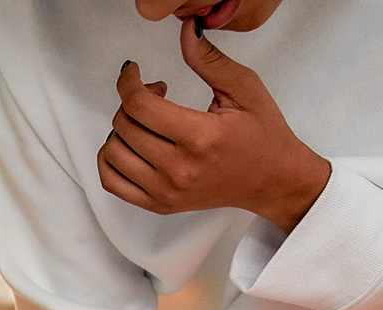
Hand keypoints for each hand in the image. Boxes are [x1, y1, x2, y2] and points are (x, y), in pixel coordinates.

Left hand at [99, 21, 330, 230]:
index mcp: (200, 137)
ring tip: (148, 121)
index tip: (133, 72)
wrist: (272, 180)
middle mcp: (178, 168)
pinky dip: (110, 159)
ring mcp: (165, 191)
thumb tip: (185, 31)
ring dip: (121, 129)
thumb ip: (209, 60)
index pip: (139, 106)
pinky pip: (111, 182)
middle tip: (156, 95)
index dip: (128, 82)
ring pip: (112, 153)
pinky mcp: (158, 205)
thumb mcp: (244, 88)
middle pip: (124, 126)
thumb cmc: (262, 134)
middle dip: (131, 101)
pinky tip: (131, 144)